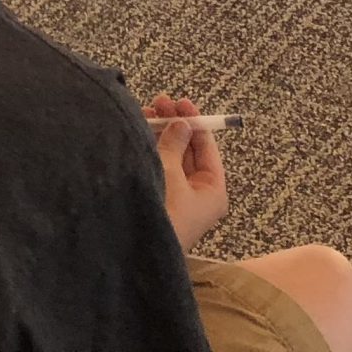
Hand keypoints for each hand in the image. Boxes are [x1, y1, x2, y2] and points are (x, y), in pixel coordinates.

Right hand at [147, 94, 227, 247]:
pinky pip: (157, 168)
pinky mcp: (159, 199)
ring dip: (159, 135)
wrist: (140, 251)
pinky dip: (150, 150)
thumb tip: (181, 122)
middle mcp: (198, 193)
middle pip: (187, 150)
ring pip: (170, 157)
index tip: (179, 101)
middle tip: (159, 102)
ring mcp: (177, 197)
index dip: (193, 121)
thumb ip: (174, 143)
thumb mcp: (171, 171)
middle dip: (173, 125)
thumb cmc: (165, 210)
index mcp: (213, 189)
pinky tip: (138, 131)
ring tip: (145, 112)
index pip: (206, 147)